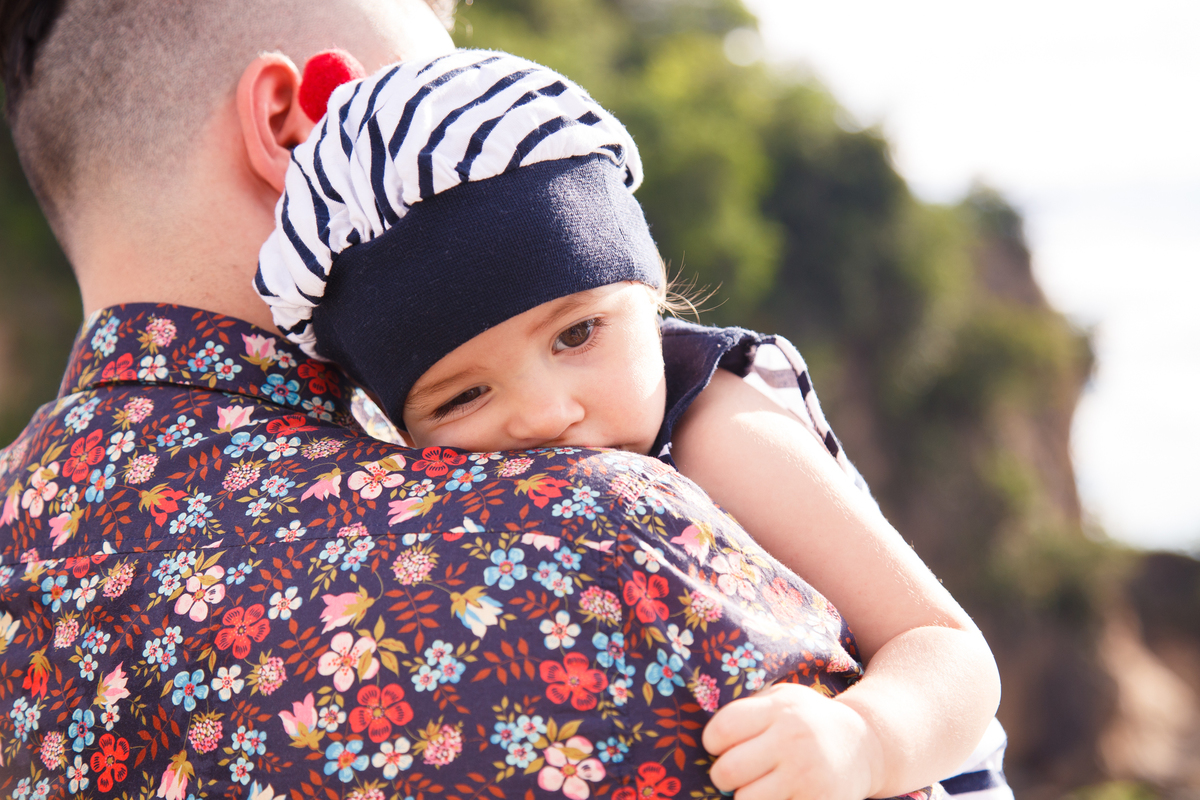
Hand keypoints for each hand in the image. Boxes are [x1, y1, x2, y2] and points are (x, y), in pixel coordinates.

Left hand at [702, 683, 882, 799]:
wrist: (864, 746)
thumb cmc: (807, 720)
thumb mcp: (782, 699)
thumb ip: (747, 708)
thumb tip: (702, 728)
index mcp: (780, 709)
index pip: (722, 729)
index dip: (711, 741)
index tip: (718, 746)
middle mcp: (794, 740)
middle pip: (728, 770)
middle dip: (722, 775)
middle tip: (734, 772)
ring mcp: (807, 776)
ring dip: (744, 796)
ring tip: (756, 785)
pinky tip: (778, 794)